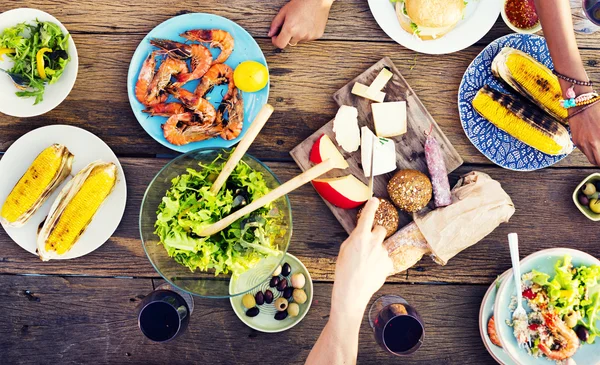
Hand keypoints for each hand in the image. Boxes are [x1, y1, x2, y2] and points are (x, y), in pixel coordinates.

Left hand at [268, 0, 333, 48]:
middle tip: (290, 25)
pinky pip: (308, 38)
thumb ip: (275, 24)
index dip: (276, 41)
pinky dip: (306, 33)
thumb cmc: (301, 3)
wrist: (318, 0)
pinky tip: (308, 23)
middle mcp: (300, 34)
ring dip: (297, 35)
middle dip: (287, 36)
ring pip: (299, 40)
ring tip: (301, 22)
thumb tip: (270, 34)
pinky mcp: (317, 35)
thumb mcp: (284, 11)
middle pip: (289, 43)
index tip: (276, 37)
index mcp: (290, 28)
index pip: (280, 44)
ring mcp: (309, 36)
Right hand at [330, 198, 393, 318]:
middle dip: (375, 234)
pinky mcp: (388, 263)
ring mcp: (382, 253)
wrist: (352, 291)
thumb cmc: (344, 271)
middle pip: (380, 229)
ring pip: (382, 245)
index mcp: (360, 236)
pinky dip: (380, 263)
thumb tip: (361, 235)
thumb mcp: (344, 250)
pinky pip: (385, 258)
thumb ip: (355, 239)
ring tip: (366, 264)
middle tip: (368, 243)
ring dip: (377, 251)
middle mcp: (373, 242)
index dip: (372, 206)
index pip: (368, 215)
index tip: (375, 200)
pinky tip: (371, 271)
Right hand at [570, 102, 599, 165]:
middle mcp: (589, 144)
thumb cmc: (597, 110)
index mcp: (598, 140)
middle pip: (596, 162)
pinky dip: (590, 150)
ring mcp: (581, 143)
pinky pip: (584, 150)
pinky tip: (593, 141)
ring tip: (599, 149)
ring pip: (590, 157)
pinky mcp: (575, 140)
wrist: (580, 103)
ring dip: (596, 156)